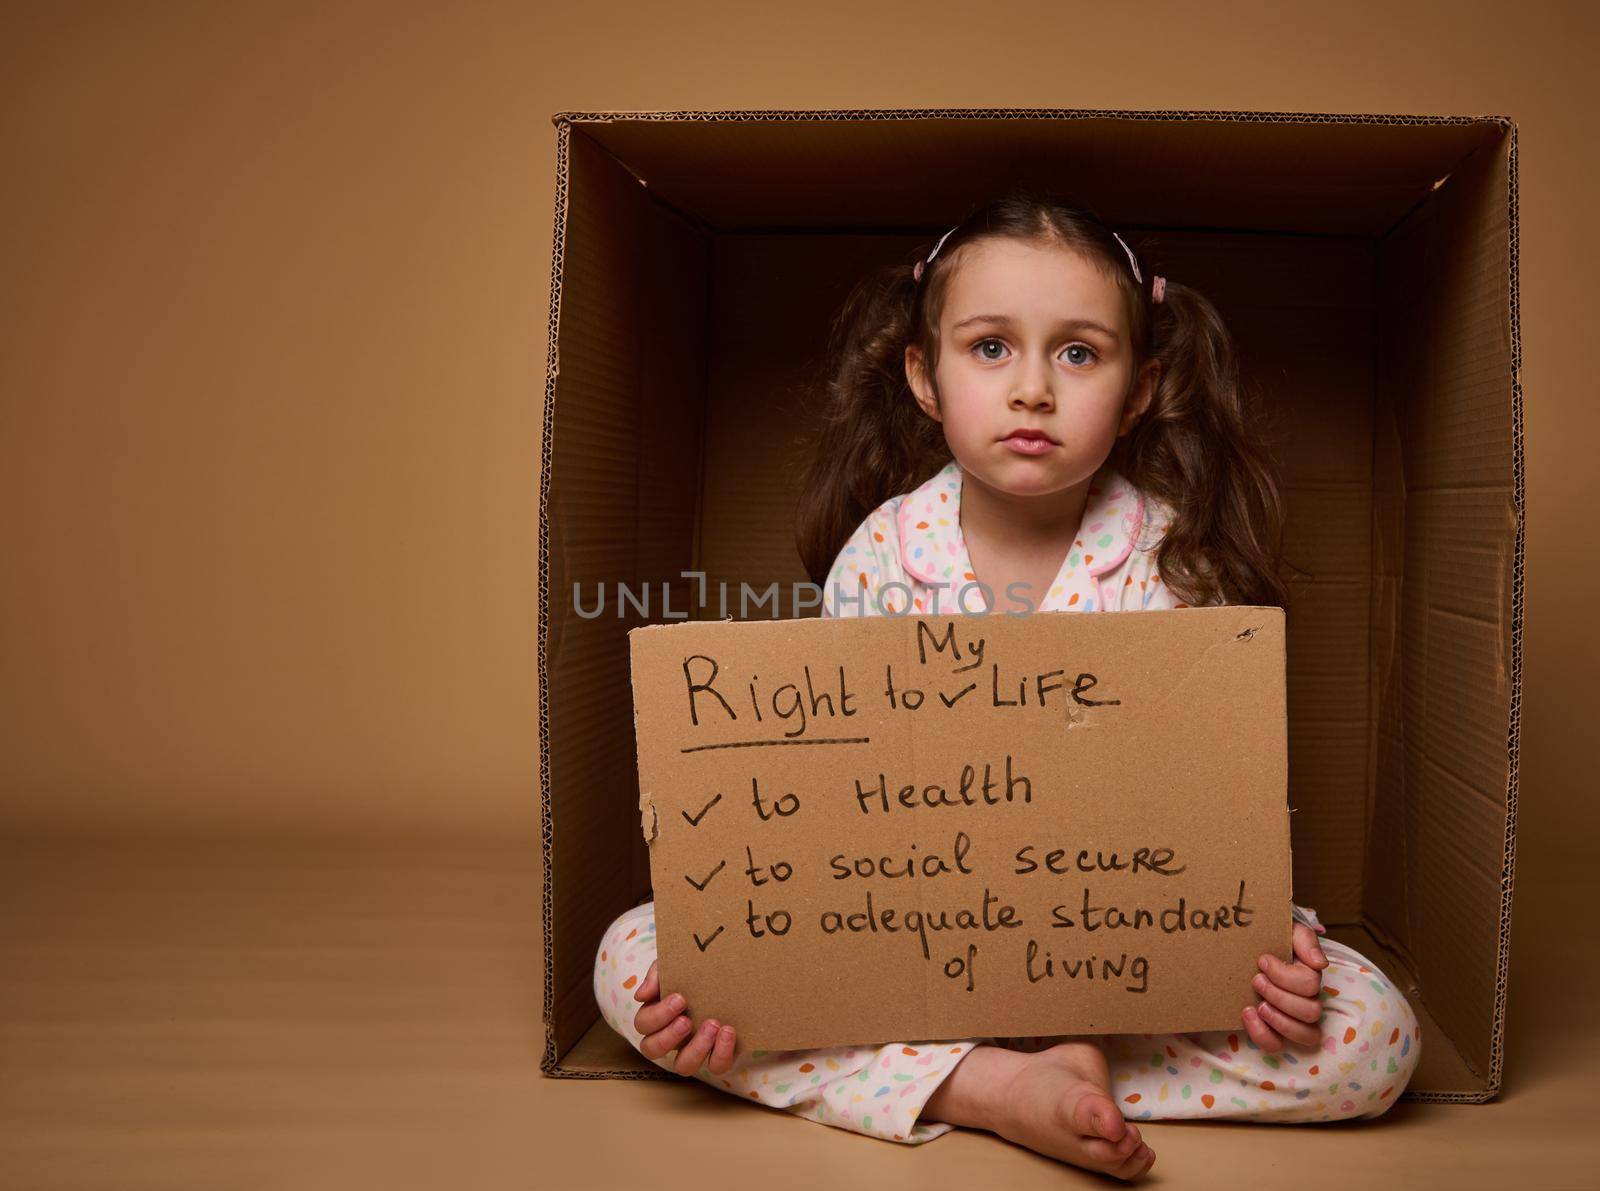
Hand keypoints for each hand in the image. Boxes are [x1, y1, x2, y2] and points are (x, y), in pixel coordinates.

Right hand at [632, 958, 737, 1076]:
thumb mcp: (676, 965)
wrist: (732, 974)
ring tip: (713, 1025)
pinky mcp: (718, 1056)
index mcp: (656, 1015)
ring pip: (683, 1066)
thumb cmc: (697, 971)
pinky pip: (717, 1066)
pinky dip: (722, 1052)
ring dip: (696, 1049)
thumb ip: (657, 975)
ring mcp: (693, 1050)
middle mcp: (670, 1037)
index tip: (680, 998)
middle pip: (651, 1049)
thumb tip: (641, 995)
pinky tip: (728, 1031)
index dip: (658, 1016)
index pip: (644, 1024)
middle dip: (668, 1036)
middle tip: (687, 1020)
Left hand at [1241, 921, 1328, 1051]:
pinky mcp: (1273, 1030)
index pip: (1311, 984)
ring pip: (1305, 1034)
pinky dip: (1262, 1034)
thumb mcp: (1287, 929)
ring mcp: (1292, 1018)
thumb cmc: (1267, 937)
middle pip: (1311, 1011)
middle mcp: (1307, 999)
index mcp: (1309, 975)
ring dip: (1279, 1020)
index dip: (1285, 975)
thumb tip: (1320, 963)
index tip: (1262, 959)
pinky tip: (1247, 1014)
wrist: (1245, 944)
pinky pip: (1277, 1045)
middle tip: (1256, 979)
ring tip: (1257, 1004)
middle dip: (1280, 996)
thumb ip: (1304, 939)